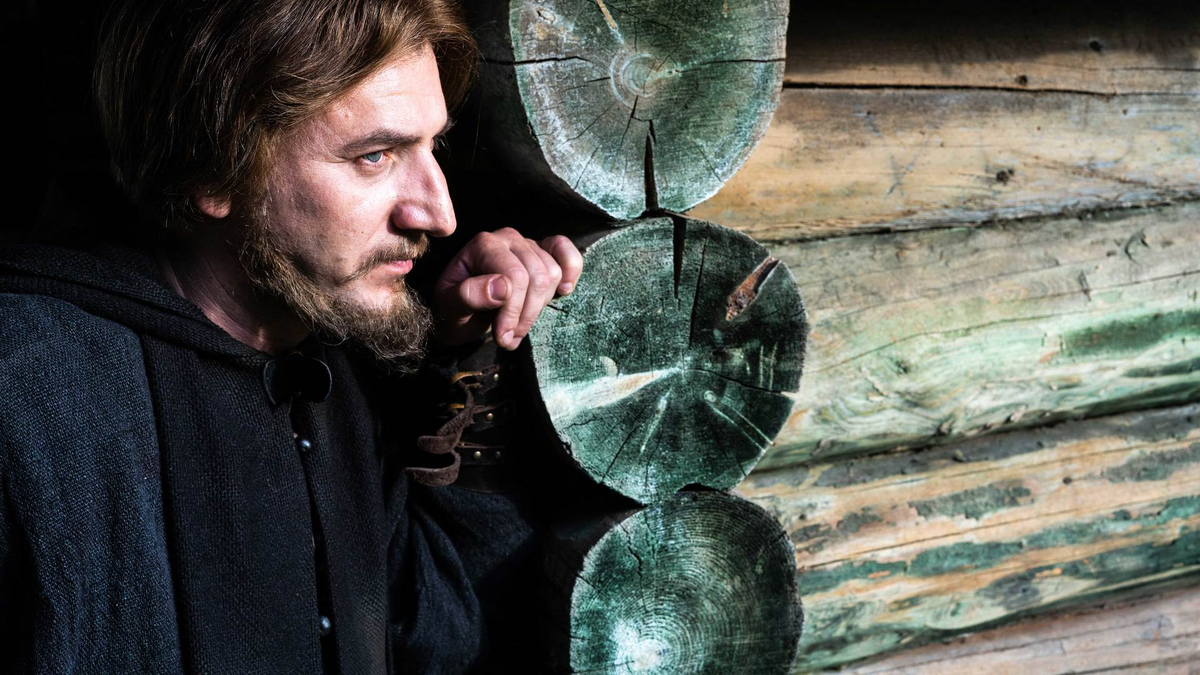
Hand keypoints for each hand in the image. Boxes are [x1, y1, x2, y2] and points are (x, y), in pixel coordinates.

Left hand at [432, 228, 582, 349]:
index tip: (502, 337)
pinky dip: (571, 270)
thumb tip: (502, 287)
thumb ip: (468, 296)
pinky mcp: (543, 251)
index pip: (515, 277)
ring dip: (540, 307)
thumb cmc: (454, 309)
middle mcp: (507, 238)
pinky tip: (562, 291)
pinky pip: (567, 252)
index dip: (513, 312)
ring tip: (518, 327)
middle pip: (538, 278)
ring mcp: (527, 243)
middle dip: (526, 315)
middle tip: (508, 338)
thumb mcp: (450, 309)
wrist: (461, 311)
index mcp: (483, 245)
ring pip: (553, 274)